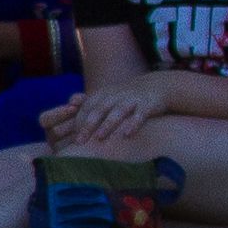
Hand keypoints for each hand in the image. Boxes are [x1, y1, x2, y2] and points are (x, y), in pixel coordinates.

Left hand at [51, 75, 168, 145]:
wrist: (158, 86)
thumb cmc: (126, 97)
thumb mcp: (107, 97)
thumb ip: (89, 105)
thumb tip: (69, 111)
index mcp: (104, 94)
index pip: (86, 107)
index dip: (78, 121)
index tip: (70, 138)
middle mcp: (116, 95)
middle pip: (99, 110)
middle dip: (88, 125)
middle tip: (78, 142)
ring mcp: (132, 99)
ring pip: (118, 112)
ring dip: (108, 125)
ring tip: (99, 138)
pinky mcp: (148, 104)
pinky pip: (140, 114)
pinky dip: (134, 124)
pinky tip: (127, 135)